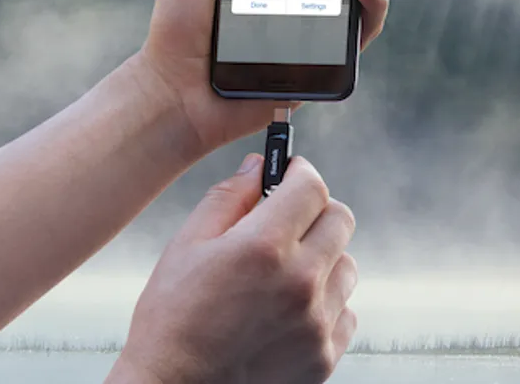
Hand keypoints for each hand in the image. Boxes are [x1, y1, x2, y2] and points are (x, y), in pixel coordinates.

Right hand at [108, 155, 357, 383]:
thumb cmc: (172, 322)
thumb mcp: (185, 247)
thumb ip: (228, 198)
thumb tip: (258, 166)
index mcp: (264, 248)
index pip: (312, 186)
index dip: (300, 174)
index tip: (291, 176)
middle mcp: (300, 282)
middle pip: (340, 219)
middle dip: (315, 212)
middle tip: (288, 222)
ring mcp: (317, 321)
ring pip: (347, 264)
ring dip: (324, 259)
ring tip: (285, 275)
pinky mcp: (325, 354)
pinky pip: (346, 310)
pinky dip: (325, 304)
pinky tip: (289, 311)